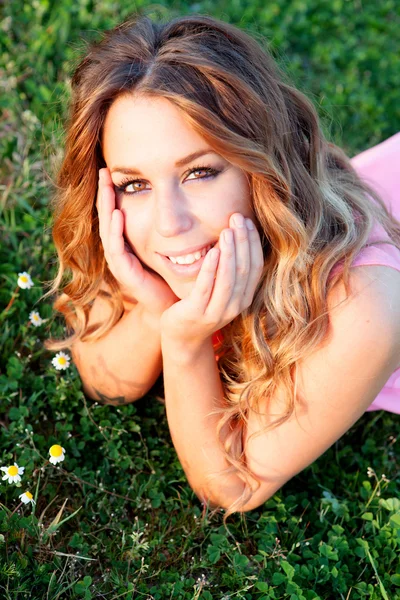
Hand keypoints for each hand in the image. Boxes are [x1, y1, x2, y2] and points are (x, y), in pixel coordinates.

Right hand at [97, 168, 179, 315]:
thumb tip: (183, 195)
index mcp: (129, 241)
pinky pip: (116, 249)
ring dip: (106, 207)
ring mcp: (120, 261)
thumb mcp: (171, 244)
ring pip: (107, 229)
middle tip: (103, 169)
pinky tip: (118, 214)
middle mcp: (120, 249)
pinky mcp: (125, 273)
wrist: (173, 306)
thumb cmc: (174, 275)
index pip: (117, 210)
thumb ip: (172, 225)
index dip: (114, 191)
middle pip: (107, 215)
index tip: (113, 167)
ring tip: (106, 185)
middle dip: (105, 193)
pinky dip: (115, 231)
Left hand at [159, 213, 263, 345]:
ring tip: (227, 231)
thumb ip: (230, 270)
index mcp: (244, 298)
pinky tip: (212, 251)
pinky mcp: (197, 312)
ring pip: (229, 278)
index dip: (253, 243)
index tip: (247, 221)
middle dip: (243, 242)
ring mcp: (217, 311)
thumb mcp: (221, 289)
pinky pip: (206, 287)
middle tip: (237, 218)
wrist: (182, 336)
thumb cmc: (201, 307)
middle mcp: (235, 306)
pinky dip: (211, 269)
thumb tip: (236, 236)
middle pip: (244, 269)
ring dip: (230, 253)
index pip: (255, 267)